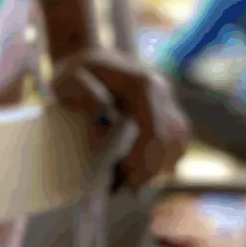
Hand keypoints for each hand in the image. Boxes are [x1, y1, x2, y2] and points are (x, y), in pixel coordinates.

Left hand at [50, 49, 189, 187]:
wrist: (83, 54)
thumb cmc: (71, 71)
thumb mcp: (66, 79)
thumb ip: (84, 95)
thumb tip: (104, 121)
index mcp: (141, 84)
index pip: (154, 129)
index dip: (145, 158)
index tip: (130, 181)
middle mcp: (161, 91)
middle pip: (172, 138)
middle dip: (154, 168)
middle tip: (131, 191)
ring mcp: (167, 100)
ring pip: (178, 141)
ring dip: (162, 165)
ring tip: (137, 185)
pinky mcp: (166, 110)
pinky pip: (176, 139)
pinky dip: (164, 158)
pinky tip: (145, 173)